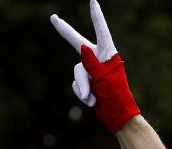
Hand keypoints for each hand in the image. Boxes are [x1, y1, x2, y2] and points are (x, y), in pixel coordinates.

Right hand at [50, 0, 139, 132]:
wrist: (117, 115)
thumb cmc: (115, 94)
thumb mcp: (104, 77)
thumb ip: (91, 62)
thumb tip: (82, 47)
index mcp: (108, 54)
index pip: (101, 31)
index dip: (96, 16)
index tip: (93, 2)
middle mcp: (98, 59)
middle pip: (77, 43)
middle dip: (65, 31)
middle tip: (54, 18)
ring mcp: (91, 70)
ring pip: (77, 72)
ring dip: (83, 87)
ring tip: (93, 99)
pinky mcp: (86, 81)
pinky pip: (77, 84)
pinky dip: (83, 94)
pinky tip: (93, 101)